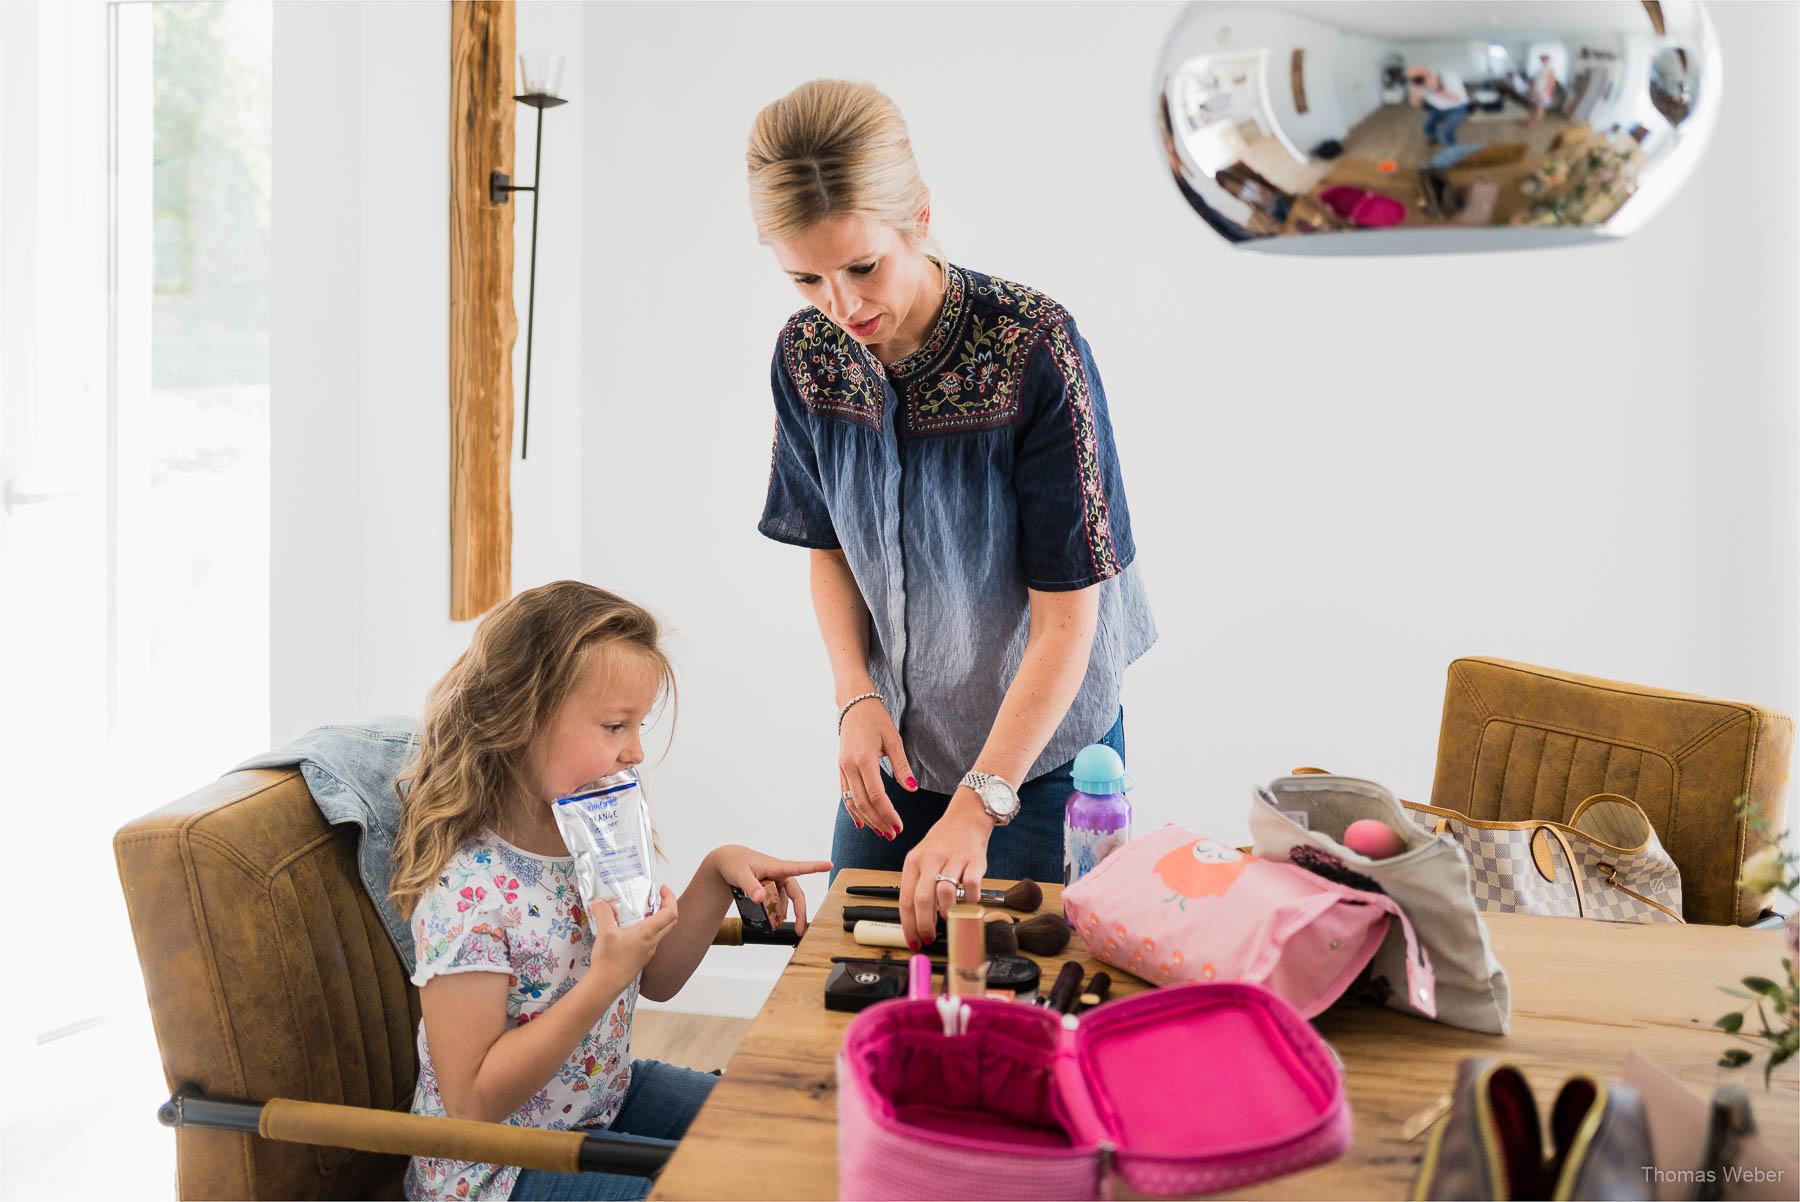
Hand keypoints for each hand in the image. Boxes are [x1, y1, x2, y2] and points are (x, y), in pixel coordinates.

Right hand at [587, 885, 678, 976]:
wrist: (606, 985)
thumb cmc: (609, 962)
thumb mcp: (605, 932)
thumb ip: (603, 913)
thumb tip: (600, 902)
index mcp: (648, 933)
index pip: (671, 912)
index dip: (670, 898)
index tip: (662, 889)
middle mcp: (652, 942)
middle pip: (670, 921)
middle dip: (667, 905)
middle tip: (657, 897)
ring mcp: (648, 951)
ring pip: (661, 931)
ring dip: (657, 918)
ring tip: (642, 910)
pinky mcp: (642, 958)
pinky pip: (651, 940)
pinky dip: (648, 929)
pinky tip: (632, 928)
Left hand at [710, 846, 833, 935]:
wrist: (726, 862)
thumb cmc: (734, 864)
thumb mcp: (740, 875)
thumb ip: (751, 887)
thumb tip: (760, 898)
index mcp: (776, 867)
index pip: (799, 868)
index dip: (815, 867)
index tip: (829, 864)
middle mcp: (780, 874)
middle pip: (796, 894)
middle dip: (800, 912)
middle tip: (799, 929)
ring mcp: (776, 881)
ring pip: (787, 900)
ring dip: (786, 913)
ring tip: (778, 926)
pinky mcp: (771, 887)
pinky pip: (778, 901)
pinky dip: (776, 910)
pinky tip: (772, 919)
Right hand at [838, 698, 916, 839]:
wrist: (854, 705)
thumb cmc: (876, 719)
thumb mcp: (894, 739)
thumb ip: (902, 766)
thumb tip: (912, 788)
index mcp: (863, 759)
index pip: (875, 795)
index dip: (887, 813)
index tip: (899, 826)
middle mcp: (849, 766)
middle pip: (863, 803)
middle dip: (878, 821)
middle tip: (893, 834)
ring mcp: (842, 768)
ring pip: (852, 802)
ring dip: (867, 820)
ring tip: (882, 832)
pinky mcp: (840, 769)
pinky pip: (845, 795)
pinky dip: (853, 811)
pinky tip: (861, 823)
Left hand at [898, 789, 991, 947]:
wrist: (966, 818)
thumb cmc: (943, 843)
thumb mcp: (922, 858)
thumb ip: (919, 885)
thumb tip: (918, 920)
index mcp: (913, 861)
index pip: (906, 899)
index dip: (909, 924)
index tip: (914, 940)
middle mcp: (931, 859)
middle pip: (922, 899)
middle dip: (925, 925)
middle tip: (930, 937)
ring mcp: (953, 859)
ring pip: (945, 893)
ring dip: (947, 914)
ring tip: (949, 919)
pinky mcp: (974, 861)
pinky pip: (971, 887)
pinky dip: (970, 902)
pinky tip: (968, 905)